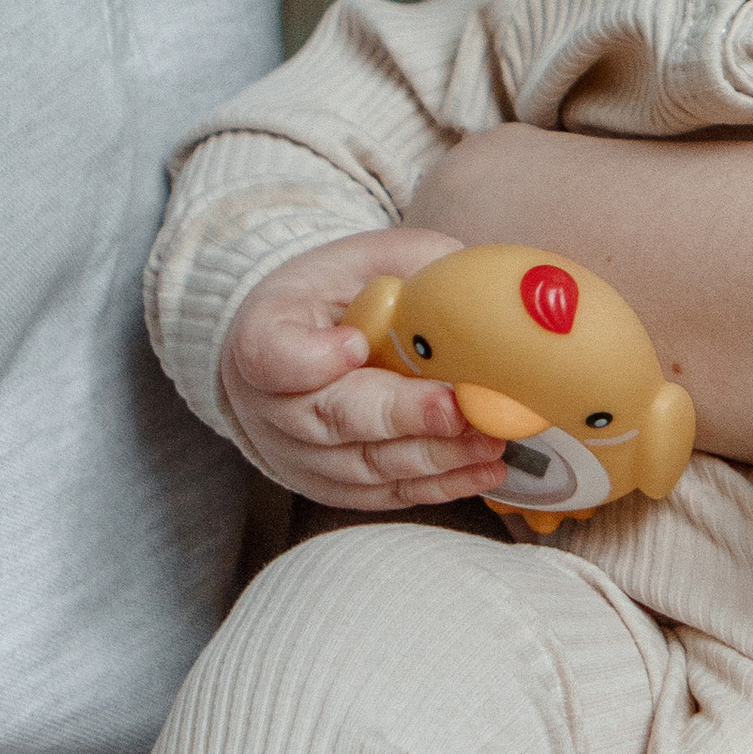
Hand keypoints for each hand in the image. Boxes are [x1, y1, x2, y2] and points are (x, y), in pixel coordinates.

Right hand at [217, 232, 508, 513]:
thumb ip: (418, 271)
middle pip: (330, 418)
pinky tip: (482, 469)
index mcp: (265, 331)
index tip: (355, 345)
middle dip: (400, 416)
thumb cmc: (344, 294)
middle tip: (455, 409)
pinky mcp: (331, 485)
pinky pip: (384, 494)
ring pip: (364, 465)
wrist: (309, 338)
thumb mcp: (372, 259)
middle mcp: (269, 403)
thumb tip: (486, 294)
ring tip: (487, 439)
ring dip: (432, 455)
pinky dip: (437, 485)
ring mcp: (297, 452)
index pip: (271, 353)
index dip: (311, 358)